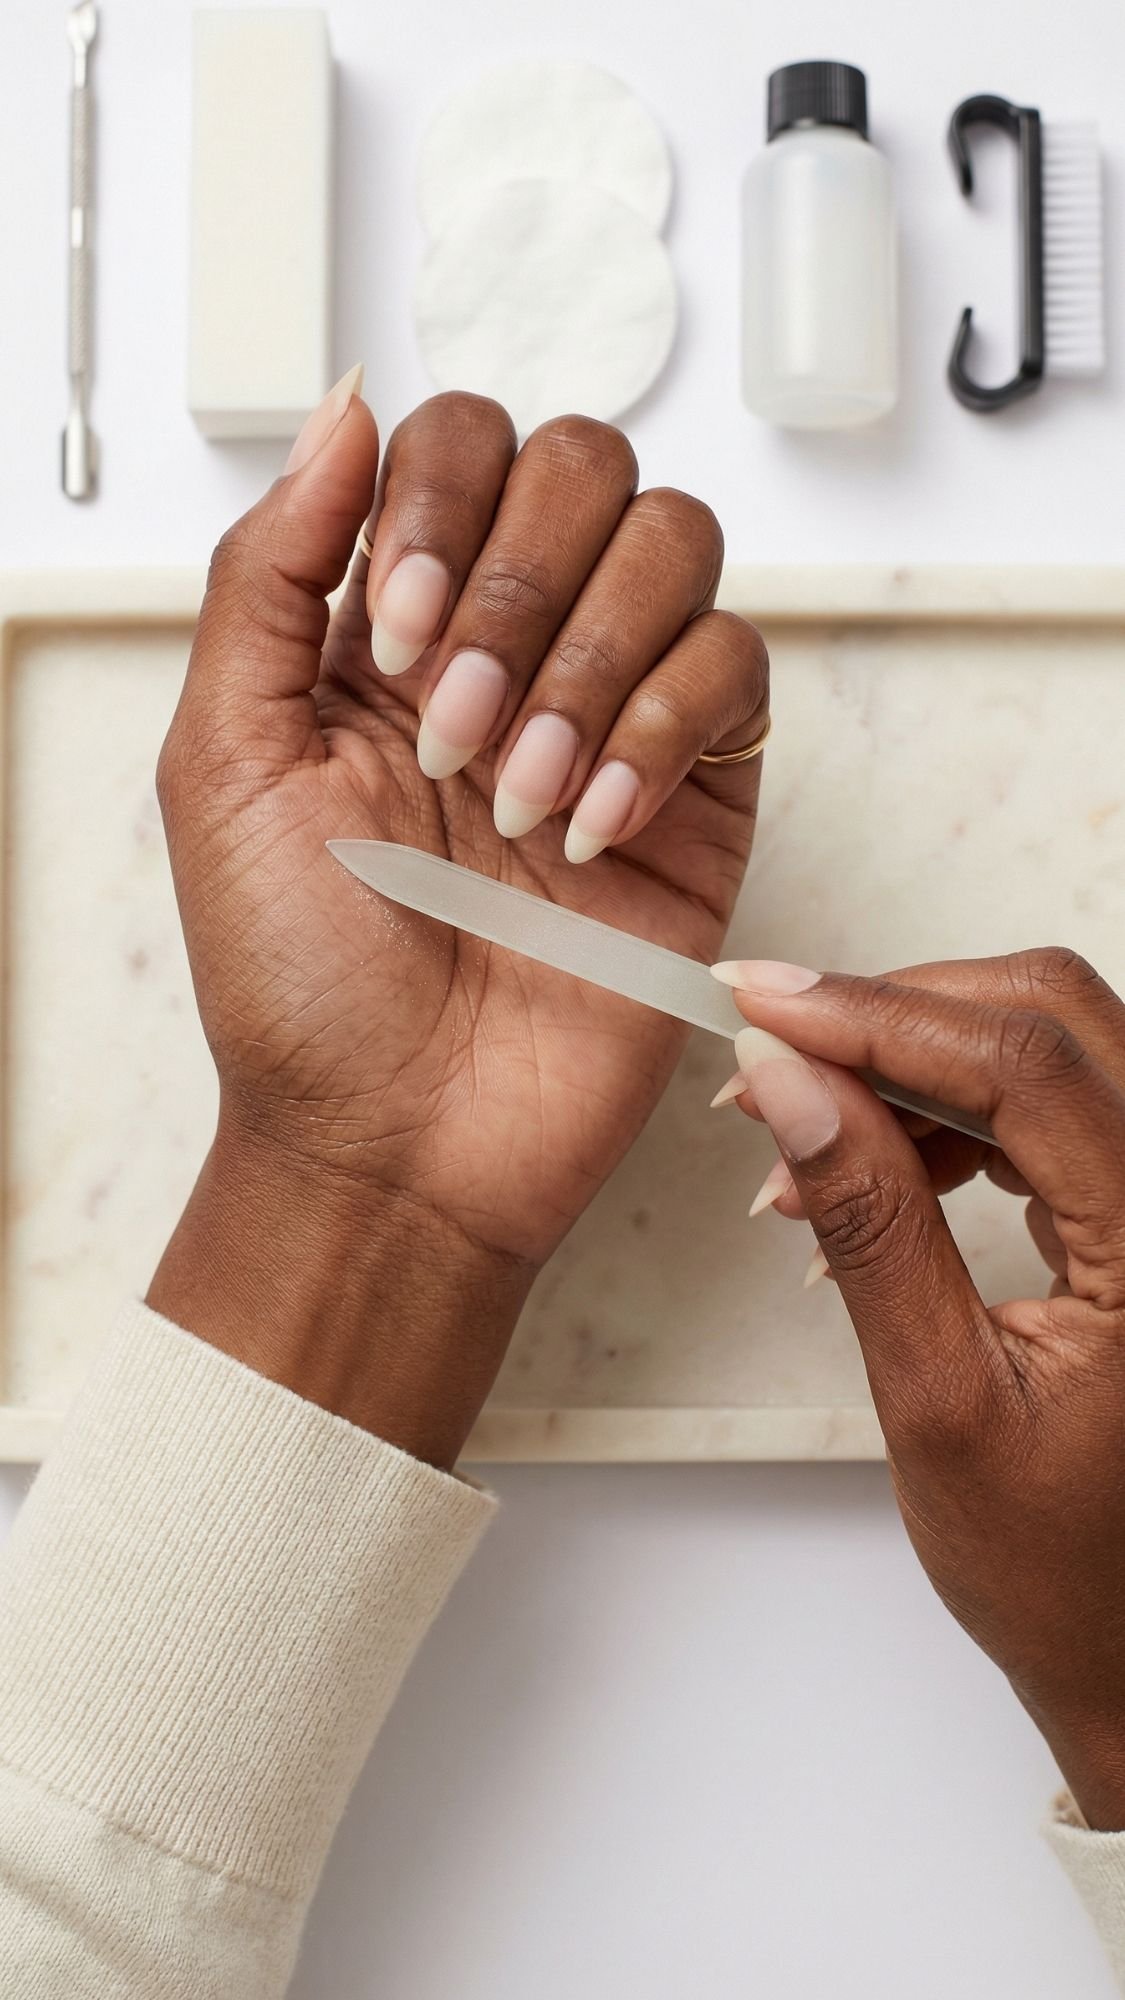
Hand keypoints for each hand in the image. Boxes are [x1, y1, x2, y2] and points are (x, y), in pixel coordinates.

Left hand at [148, 381, 766, 1464]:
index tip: (400, 628)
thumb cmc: (299, 985)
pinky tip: (591, 829)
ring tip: (518, 796)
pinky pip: (734, 675)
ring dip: (591, 662)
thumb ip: (272, 571)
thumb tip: (344, 407)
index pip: (461, 443)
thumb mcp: (223, 761)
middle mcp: (511, 652)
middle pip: (586, 465)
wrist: (396, 1147)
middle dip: (522, 586)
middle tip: (456, 728)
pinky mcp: (699, 800)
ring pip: (676, 545)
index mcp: (390, 627)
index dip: (444, 500)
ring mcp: (613, 717)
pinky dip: (664, 732)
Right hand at [716, 947, 1124, 1829]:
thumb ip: (868, 1225)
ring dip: (912, 1066)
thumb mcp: (939, 1400)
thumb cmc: (1065, 1567)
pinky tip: (868, 1165)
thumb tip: (791, 1085)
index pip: (1024, 1065)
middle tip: (770, 1048)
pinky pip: (1049, 1103)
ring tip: (799, 1148)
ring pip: (1046, 1045)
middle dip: (894, 1016)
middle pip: (1049, 1017)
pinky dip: (948, 1114)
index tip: (762, 1005)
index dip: (877, 1015)